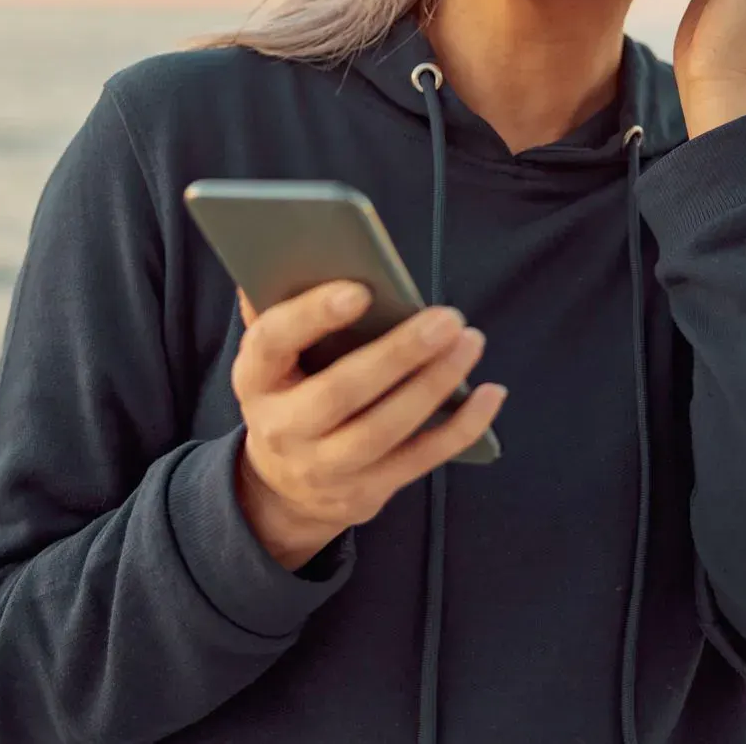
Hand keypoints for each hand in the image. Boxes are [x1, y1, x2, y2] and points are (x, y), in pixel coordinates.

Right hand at [229, 281, 506, 569]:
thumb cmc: (291, 391)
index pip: (273, 342)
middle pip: (340, 392)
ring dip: (434, 384)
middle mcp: (282, 427)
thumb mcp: (274, 356)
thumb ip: (282, 306)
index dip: (312, 316)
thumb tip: (296, 253)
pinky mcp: (365, 491)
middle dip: (398, 354)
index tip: (360, 289)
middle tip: (446, 317)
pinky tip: (490, 393)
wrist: (284, 486)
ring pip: (383, 429)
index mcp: (255, 378)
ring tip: (469, 342)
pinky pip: (420, 460)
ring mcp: (324, 467)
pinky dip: (460, 427)